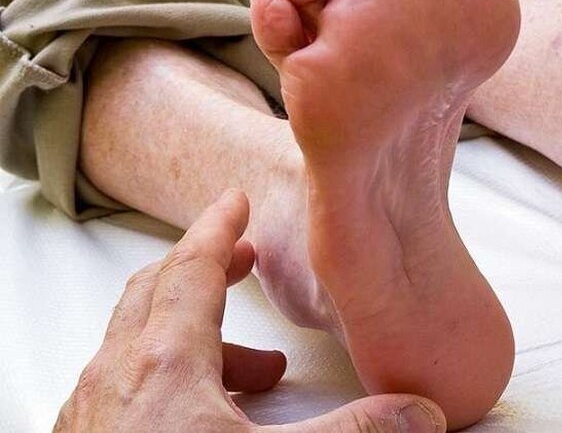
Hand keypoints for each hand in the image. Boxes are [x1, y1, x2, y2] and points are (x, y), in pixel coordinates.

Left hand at [55, 190, 444, 432]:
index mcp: (165, 361)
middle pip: (154, 292)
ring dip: (192, 337)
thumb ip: (351, 430)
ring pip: (136, 344)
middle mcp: (117, 375)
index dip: (219, 230)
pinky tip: (198, 417)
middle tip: (242, 261)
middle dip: (204, 269)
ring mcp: (93, 411)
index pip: (193, 269)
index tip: (235, 202)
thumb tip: (417, 413)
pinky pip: (121, 386)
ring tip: (253, 373)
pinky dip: (164, 377)